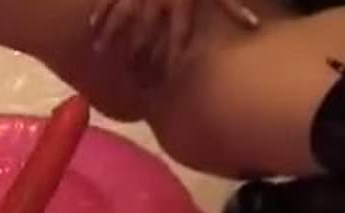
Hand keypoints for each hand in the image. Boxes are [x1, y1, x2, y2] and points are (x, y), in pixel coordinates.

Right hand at [90, 0, 259, 62]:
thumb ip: (230, 5)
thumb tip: (253, 26)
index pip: (179, 32)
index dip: (176, 53)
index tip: (171, 73)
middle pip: (145, 30)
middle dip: (139, 52)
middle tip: (132, 73)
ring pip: (120, 14)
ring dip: (110, 33)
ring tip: (100, 50)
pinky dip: (99, 10)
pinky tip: (92, 23)